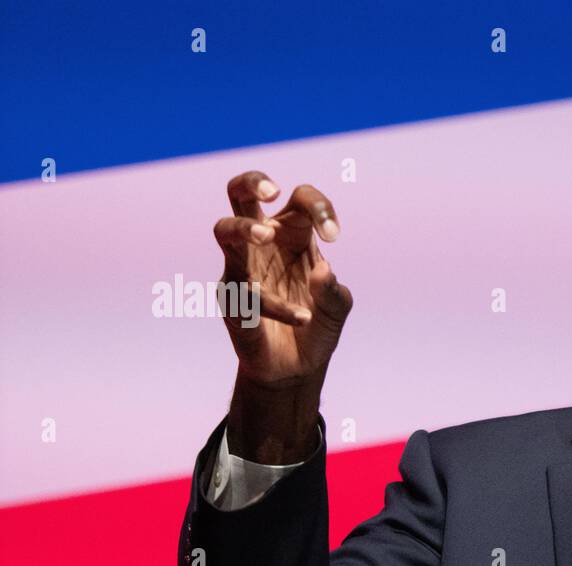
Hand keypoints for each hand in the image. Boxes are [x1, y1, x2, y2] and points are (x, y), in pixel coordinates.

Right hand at [213, 171, 353, 462]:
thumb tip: (323, 271)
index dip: (318, 208)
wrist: (297, 369)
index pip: (300, 201)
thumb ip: (335, 292)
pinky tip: (303, 318)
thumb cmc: (316, 328)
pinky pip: (247, 292)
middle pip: (241, 193)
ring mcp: (241, 268)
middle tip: (272, 192)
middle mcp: (262, 245)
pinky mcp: (231, 299)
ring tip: (264, 236)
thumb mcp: (337, 308)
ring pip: (224, 230)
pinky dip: (278, 305)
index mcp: (292, 236)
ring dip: (243, 228)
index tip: (333, 236)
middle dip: (253, 182)